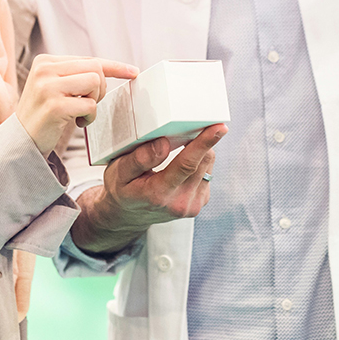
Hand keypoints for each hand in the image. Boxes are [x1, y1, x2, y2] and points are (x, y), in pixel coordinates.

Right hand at [16, 54, 138, 156]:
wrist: (21, 142)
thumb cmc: (44, 115)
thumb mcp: (55, 87)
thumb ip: (75, 75)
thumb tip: (109, 69)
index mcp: (46, 61)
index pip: (89, 58)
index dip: (114, 66)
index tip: (133, 71)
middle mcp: (45, 69)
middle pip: (95, 68)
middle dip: (101, 88)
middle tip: (89, 104)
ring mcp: (48, 86)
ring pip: (95, 82)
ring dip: (95, 102)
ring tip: (81, 113)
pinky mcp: (53, 105)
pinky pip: (90, 105)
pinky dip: (90, 117)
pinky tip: (77, 122)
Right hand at [70, 124, 227, 253]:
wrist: (127, 216)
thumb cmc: (122, 189)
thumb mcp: (120, 172)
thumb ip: (139, 159)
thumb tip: (163, 144)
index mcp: (159, 194)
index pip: (187, 165)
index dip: (204, 143)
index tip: (218, 128)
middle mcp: (179, 202)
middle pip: (203, 161)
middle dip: (202, 139)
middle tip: (193, 124)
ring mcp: (191, 206)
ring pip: (208, 165)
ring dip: (200, 150)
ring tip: (182, 145)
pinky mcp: (198, 204)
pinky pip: (207, 173)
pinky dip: (199, 162)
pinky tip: (183, 161)